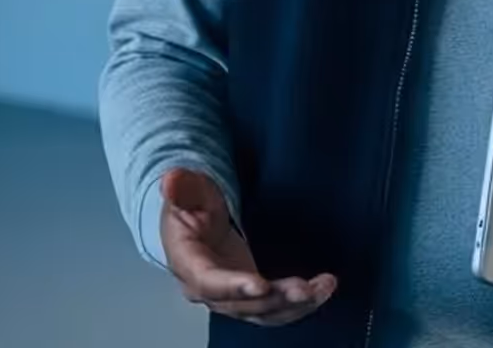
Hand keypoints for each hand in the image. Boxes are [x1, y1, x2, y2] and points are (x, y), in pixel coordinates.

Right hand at [158, 168, 335, 325]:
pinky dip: (300, 304)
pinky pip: (275, 309)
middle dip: (275, 299)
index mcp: (187, 262)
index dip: (234, 287)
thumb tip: (170, 181)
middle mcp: (207, 288)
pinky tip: (322, 289)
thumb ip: (182, 187)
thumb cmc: (191, 206)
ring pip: (262, 312)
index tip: (260, 285)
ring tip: (322, 288)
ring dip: (294, 305)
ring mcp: (230, 296)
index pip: (208, 281)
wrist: (195, 222)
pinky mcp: (250, 298)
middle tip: (304, 289)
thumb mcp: (187, 189)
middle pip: (240, 304)